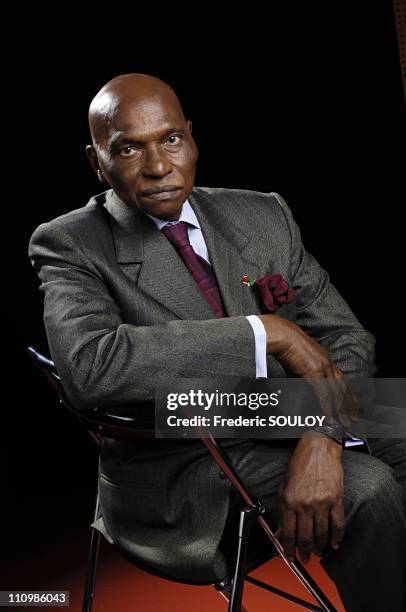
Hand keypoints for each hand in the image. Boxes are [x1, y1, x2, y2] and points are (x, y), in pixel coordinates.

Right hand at [258, 314, 358, 426]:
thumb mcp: (299, 359)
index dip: (348, 391)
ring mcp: (322, 367)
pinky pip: (323, 394)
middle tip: (355, 417)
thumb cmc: (285, 344)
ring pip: (336, 393)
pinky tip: (330, 417)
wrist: (282, 335)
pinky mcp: (315, 372)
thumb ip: (304, 372)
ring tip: (346, 422)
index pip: (341, 377)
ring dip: (341, 409)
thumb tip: (302, 382)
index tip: (354, 401)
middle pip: (343, 387)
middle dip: (350, 403)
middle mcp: (327, 362)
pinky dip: (327, 407)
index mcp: (325, 358)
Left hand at [275, 434, 344, 562]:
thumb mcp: (284, 486)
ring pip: (322, 534)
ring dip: (320, 547)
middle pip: (305, 537)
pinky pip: (338, 524)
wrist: (318, 448)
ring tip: (317, 552)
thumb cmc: (300, 463)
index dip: (288, 548)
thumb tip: (279, 530)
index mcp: (290, 500)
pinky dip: (337, 538)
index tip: (289, 556)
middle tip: (304, 558)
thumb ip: (282, 510)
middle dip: (304, 552)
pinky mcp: (336, 500)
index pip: (288, 532)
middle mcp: (305, 503)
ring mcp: (322, 503)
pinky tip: (334, 544)